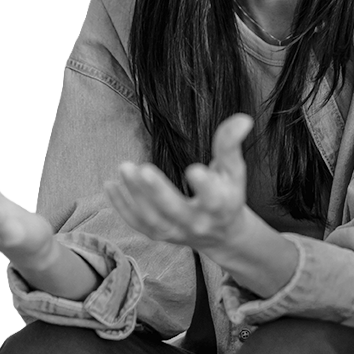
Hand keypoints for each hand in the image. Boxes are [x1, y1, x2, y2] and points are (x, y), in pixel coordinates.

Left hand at [105, 114, 253, 254]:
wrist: (221, 235)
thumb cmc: (228, 194)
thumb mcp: (234, 170)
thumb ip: (231, 144)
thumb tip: (243, 118)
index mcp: (220, 205)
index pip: (213, 197)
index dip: (204, 185)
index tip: (194, 169)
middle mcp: (197, 222)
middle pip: (174, 210)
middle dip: (157, 192)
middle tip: (142, 170)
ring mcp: (176, 232)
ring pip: (151, 217)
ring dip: (134, 195)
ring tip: (124, 168)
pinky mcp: (159, 235)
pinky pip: (137, 223)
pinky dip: (122, 206)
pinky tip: (110, 184)